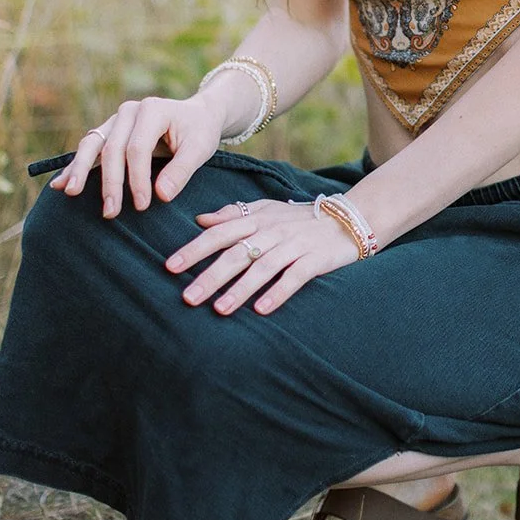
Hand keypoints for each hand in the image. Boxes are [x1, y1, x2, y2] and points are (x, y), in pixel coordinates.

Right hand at [50, 93, 225, 216]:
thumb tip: (161, 195)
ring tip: (70, 192)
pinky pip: (89, 148)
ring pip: (93, 144)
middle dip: (110, 182)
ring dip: (81, 171)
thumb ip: (182, 170)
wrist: (197, 115)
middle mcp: (130, 111)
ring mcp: (116, 120)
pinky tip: (60, 184)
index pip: (138, 148)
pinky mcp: (110, 132)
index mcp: (152, 110)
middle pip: (112, 148)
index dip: (138, 178)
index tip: (142, 205)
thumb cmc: (199, 131)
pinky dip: (75, 167)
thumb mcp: (200, 148)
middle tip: (110, 212)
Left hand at [165, 197, 361, 312]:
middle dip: (211, 276)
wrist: (349, 218)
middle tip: (188, 297)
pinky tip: (261, 310)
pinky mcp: (315, 260)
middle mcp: (273, 231)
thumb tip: (200, 220)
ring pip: (262, 267)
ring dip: (240, 289)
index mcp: (257, 218)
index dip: (195, 249)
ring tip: (220, 309)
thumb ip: (233, 213)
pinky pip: (294, 277)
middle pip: (237, 253)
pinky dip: (278, 293)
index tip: (170, 266)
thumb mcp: (267, 209)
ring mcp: (295, 245)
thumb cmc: (299, 218)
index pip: (220, 232)